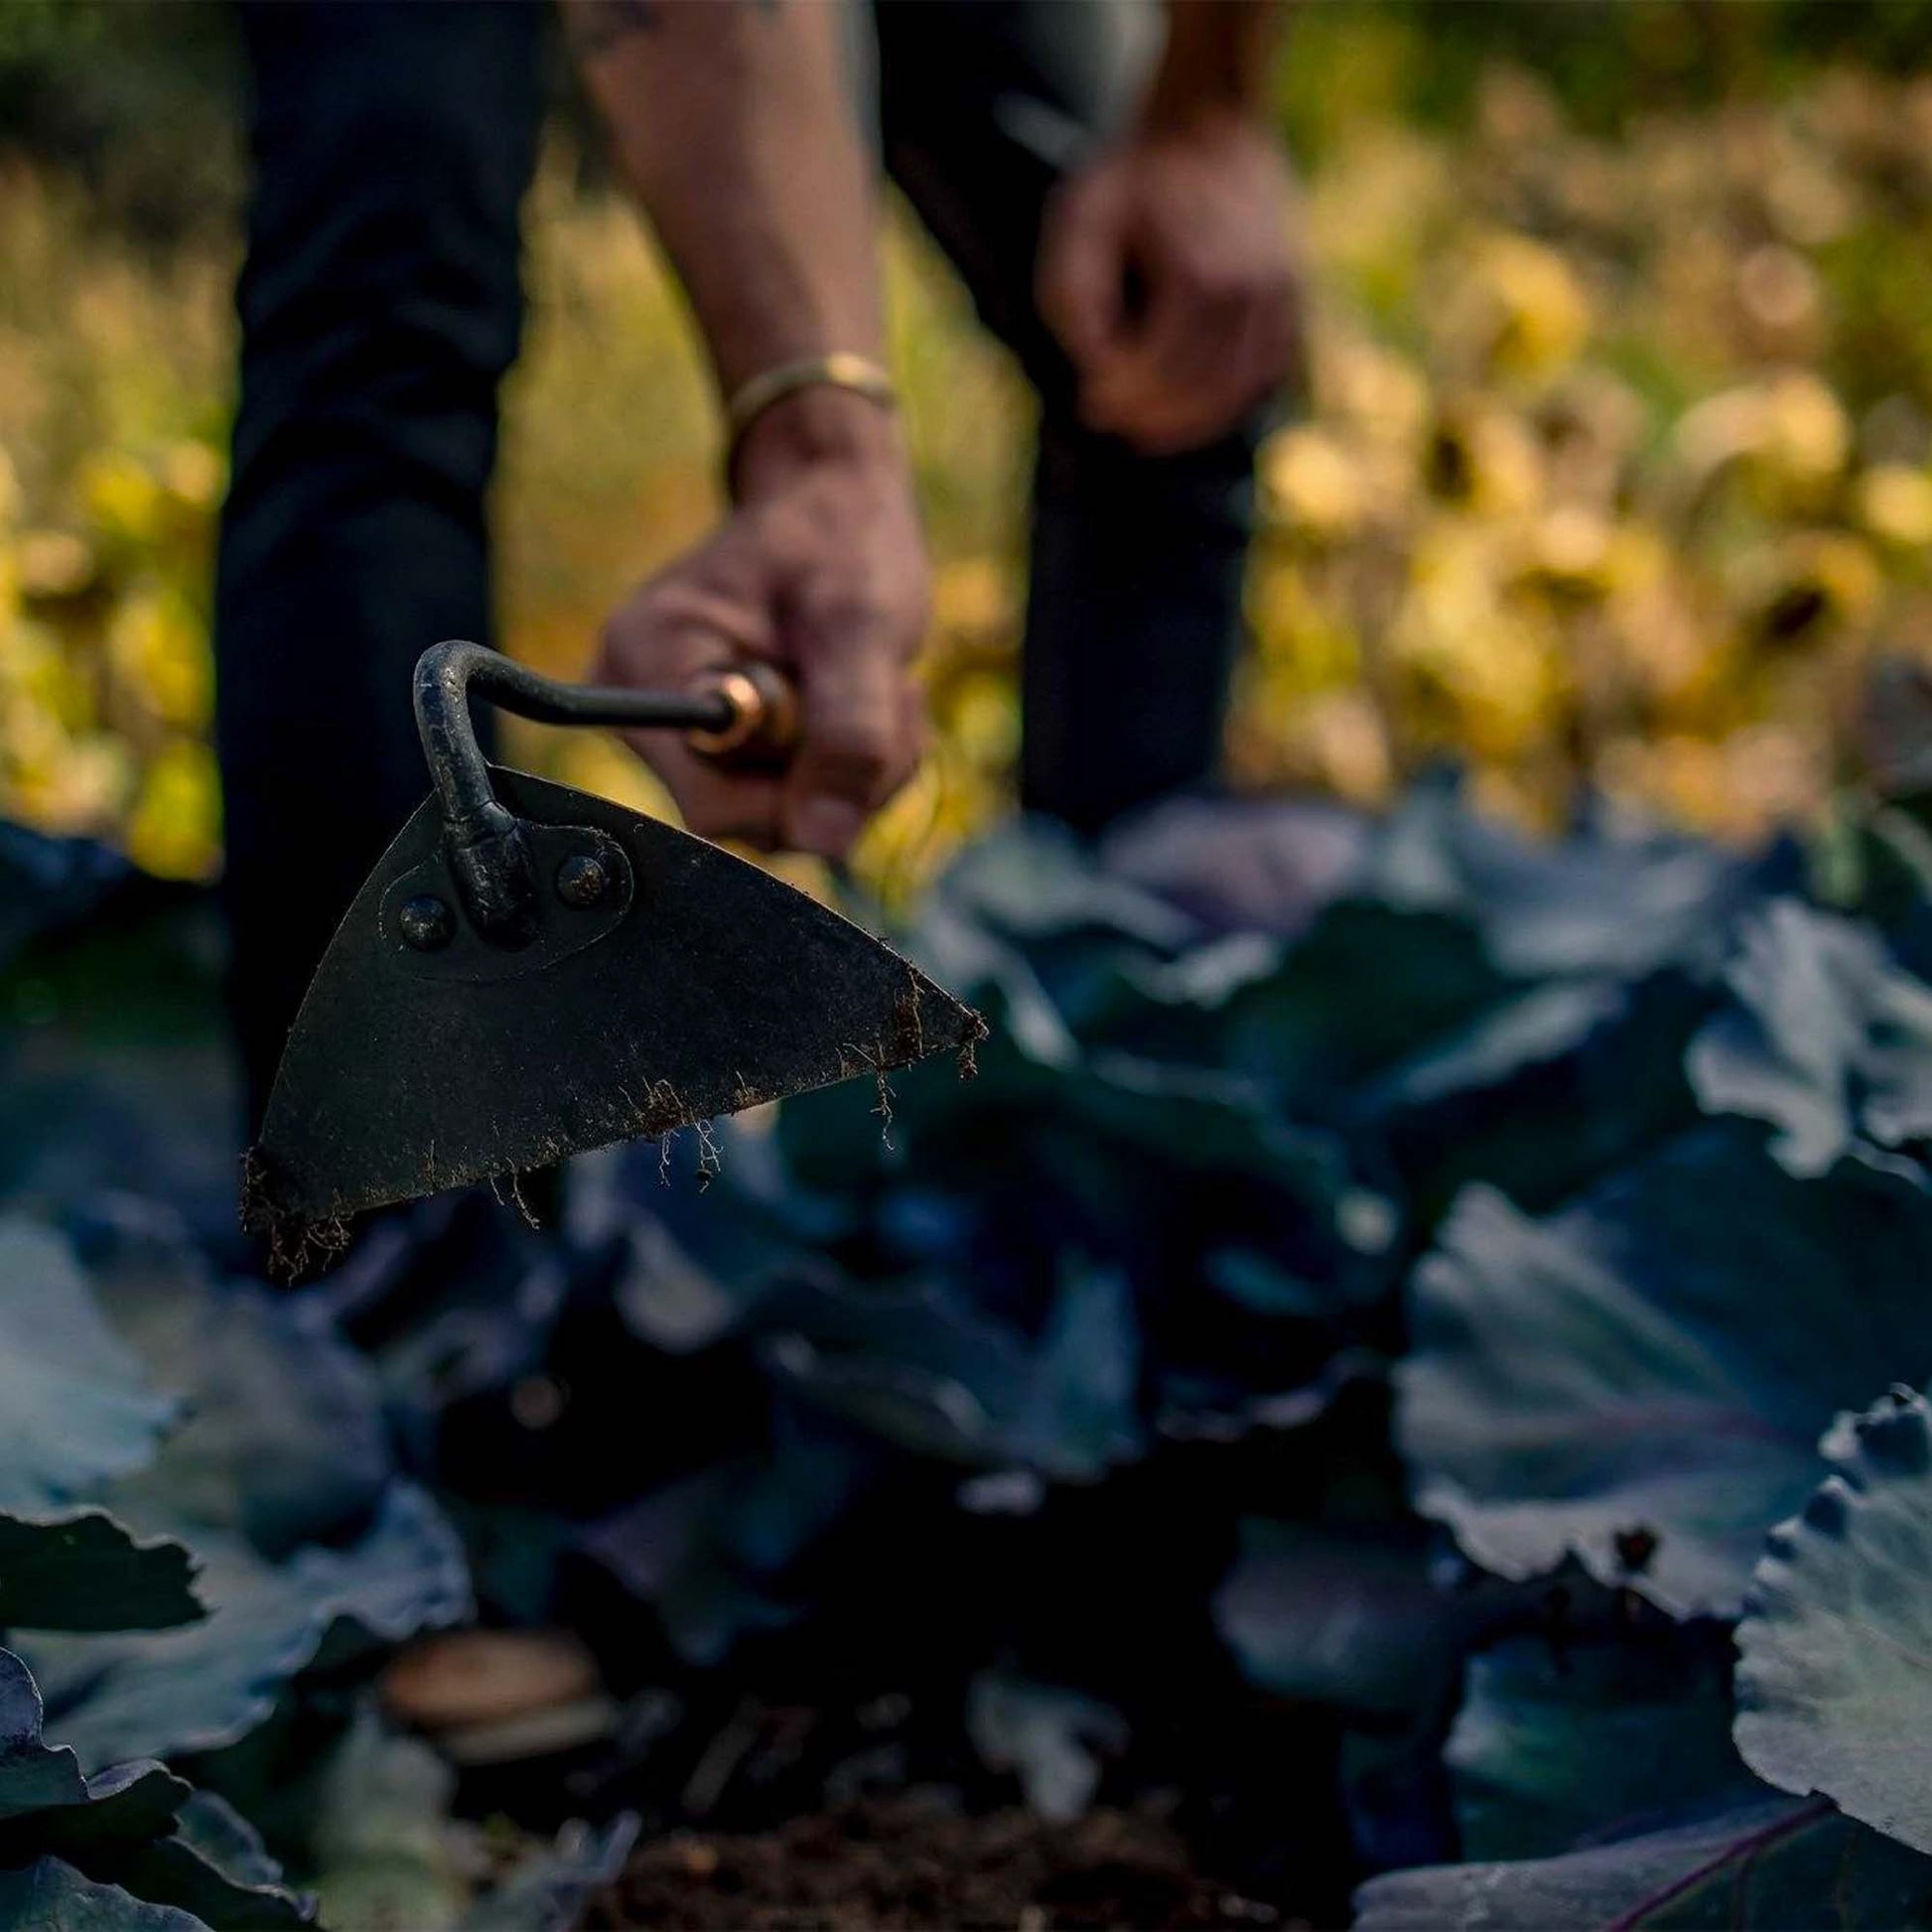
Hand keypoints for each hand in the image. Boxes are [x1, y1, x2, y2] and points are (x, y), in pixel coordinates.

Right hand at [597, 388, 928, 859]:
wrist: (833, 504)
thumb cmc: (839, 540)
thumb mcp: (861, 623)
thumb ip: (849, 729)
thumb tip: (827, 840)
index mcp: (648, 665)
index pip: (711, 803)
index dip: (799, 794)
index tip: (856, 723)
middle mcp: (644, 710)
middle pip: (752, 820)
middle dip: (841, 773)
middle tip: (885, 691)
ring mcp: (683, 736)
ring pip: (785, 817)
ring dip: (860, 769)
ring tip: (877, 685)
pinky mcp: (724, 750)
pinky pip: (796, 801)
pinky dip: (852, 766)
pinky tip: (863, 703)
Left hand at [1037, 111, 1304, 455]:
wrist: (1208, 124)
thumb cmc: (1135, 178)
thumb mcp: (1081, 219)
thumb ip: (1075, 295)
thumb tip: (1095, 368)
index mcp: (1201, 269)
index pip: (1160, 366)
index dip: (1121, 396)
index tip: (1087, 403)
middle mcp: (1254, 288)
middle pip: (1200, 387)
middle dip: (1150, 416)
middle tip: (1111, 420)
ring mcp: (1284, 295)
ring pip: (1239, 390)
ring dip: (1190, 422)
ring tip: (1146, 430)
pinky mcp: (1295, 300)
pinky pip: (1267, 374)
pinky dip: (1229, 402)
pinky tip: (1190, 410)